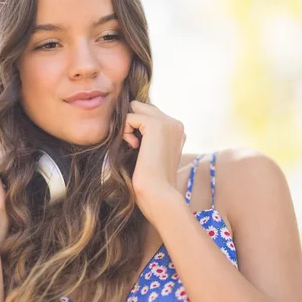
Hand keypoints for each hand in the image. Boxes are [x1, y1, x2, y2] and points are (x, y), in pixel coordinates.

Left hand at [122, 100, 185, 223]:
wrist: (158, 193)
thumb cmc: (150, 181)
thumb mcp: (149, 154)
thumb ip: (144, 136)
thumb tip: (126, 120)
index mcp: (176, 131)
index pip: (149, 114)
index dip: (136, 128)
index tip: (136, 148)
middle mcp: (176, 124)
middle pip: (142, 107)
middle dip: (131, 123)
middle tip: (132, 146)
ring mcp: (168, 122)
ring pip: (136, 108)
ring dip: (127, 126)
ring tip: (133, 146)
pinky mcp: (156, 125)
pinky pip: (130, 116)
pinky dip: (125, 131)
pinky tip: (133, 147)